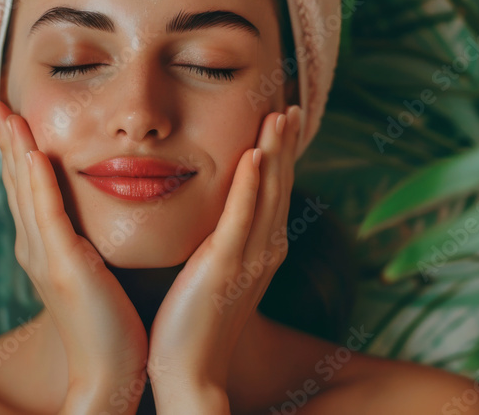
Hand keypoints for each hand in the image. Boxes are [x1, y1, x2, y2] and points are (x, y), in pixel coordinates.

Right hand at [0, 101, 148, 410]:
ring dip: (16, 149)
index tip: (12, 118)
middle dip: (6, 141)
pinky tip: (35, 152)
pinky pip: (48, 215)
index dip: (17, 152)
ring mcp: (45, 257)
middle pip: (17, 183)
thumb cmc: (111, 326)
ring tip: (7, 114)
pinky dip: (39, 181)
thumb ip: (87, 244)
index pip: (28, 189)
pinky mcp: (64, 266)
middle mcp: (36, 249)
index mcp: (44, 249)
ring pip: (26, 191)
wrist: (108, 373)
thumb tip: (91, 221)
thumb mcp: (94, 272)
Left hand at [146, 105, 302, 395]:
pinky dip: (251, 185)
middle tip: (290, 105)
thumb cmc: (191, 324)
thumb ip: (219, 243)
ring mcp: (248, 259)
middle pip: (279, 186)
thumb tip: (213, 219)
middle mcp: (264, 251)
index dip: (281, 155)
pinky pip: (242, 219)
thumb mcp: (212, 274)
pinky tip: (254, 155)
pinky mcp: (225, 267)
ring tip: (279, 115)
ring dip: (275, 152)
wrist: (188, 372)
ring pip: (268, 194)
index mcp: (261, 251)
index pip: (274, 192)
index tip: (281, 119)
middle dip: (285, 144)